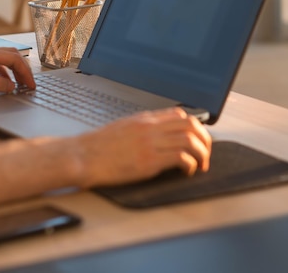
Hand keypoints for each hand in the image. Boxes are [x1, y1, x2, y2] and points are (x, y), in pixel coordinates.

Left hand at [0, 47, 35, 95]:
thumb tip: (12, 86)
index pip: (14, 59)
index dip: (25, 72)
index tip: (30, 84)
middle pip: (11, 56)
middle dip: (22, 69)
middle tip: (29, 84)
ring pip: (3, 59)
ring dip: (14, 70)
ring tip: (19, 83)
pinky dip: (3, 72)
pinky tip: (3, 82)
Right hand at [76, 107, 211, 187]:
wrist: (82, 156)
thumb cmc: (97, 146)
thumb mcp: (121, 128)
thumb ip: (141, 129)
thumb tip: (159, 135)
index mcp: (143, 119)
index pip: (180, 115)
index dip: (195, 127)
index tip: (197, 141)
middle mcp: (149, 128)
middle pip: (191, 124)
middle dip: (205, 140)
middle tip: (205, 154)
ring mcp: (149, 144)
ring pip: (190, 140)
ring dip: (202, 154)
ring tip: (200, 166)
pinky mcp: (148, 161)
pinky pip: (181, 158)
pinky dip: (190, 165)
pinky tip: (186, 172)